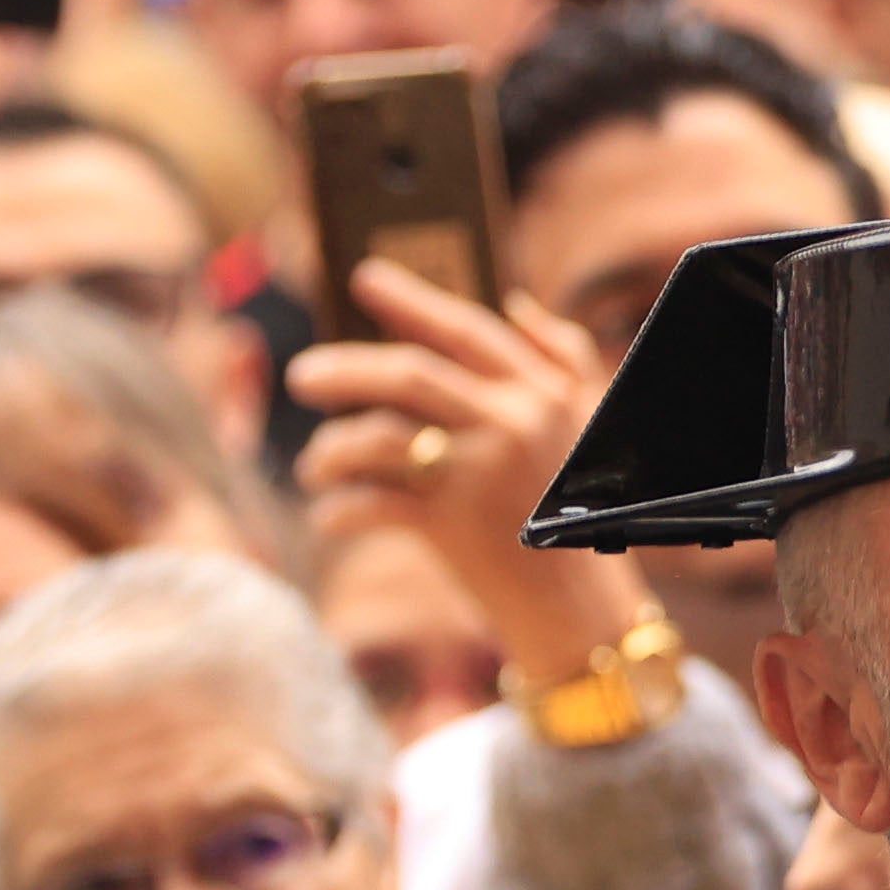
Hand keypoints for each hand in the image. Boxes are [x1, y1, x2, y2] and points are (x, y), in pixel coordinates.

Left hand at [286, 264, 661, 687]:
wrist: (584, 612)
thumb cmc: (579, 515)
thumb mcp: (589, 427)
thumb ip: (564, 360)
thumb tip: (518, 301)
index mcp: (544, 393)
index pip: (466, 331)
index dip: (413, 300)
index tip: (365, 277)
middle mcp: (515, 422)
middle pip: (408, 374)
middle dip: (343, 369)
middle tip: (300, 376)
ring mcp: (483, 471)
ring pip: (380, 435)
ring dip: (331, 449)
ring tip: (314, 465)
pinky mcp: (454, 523)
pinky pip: (372, 501)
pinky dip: (338, 510)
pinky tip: (328, 517)